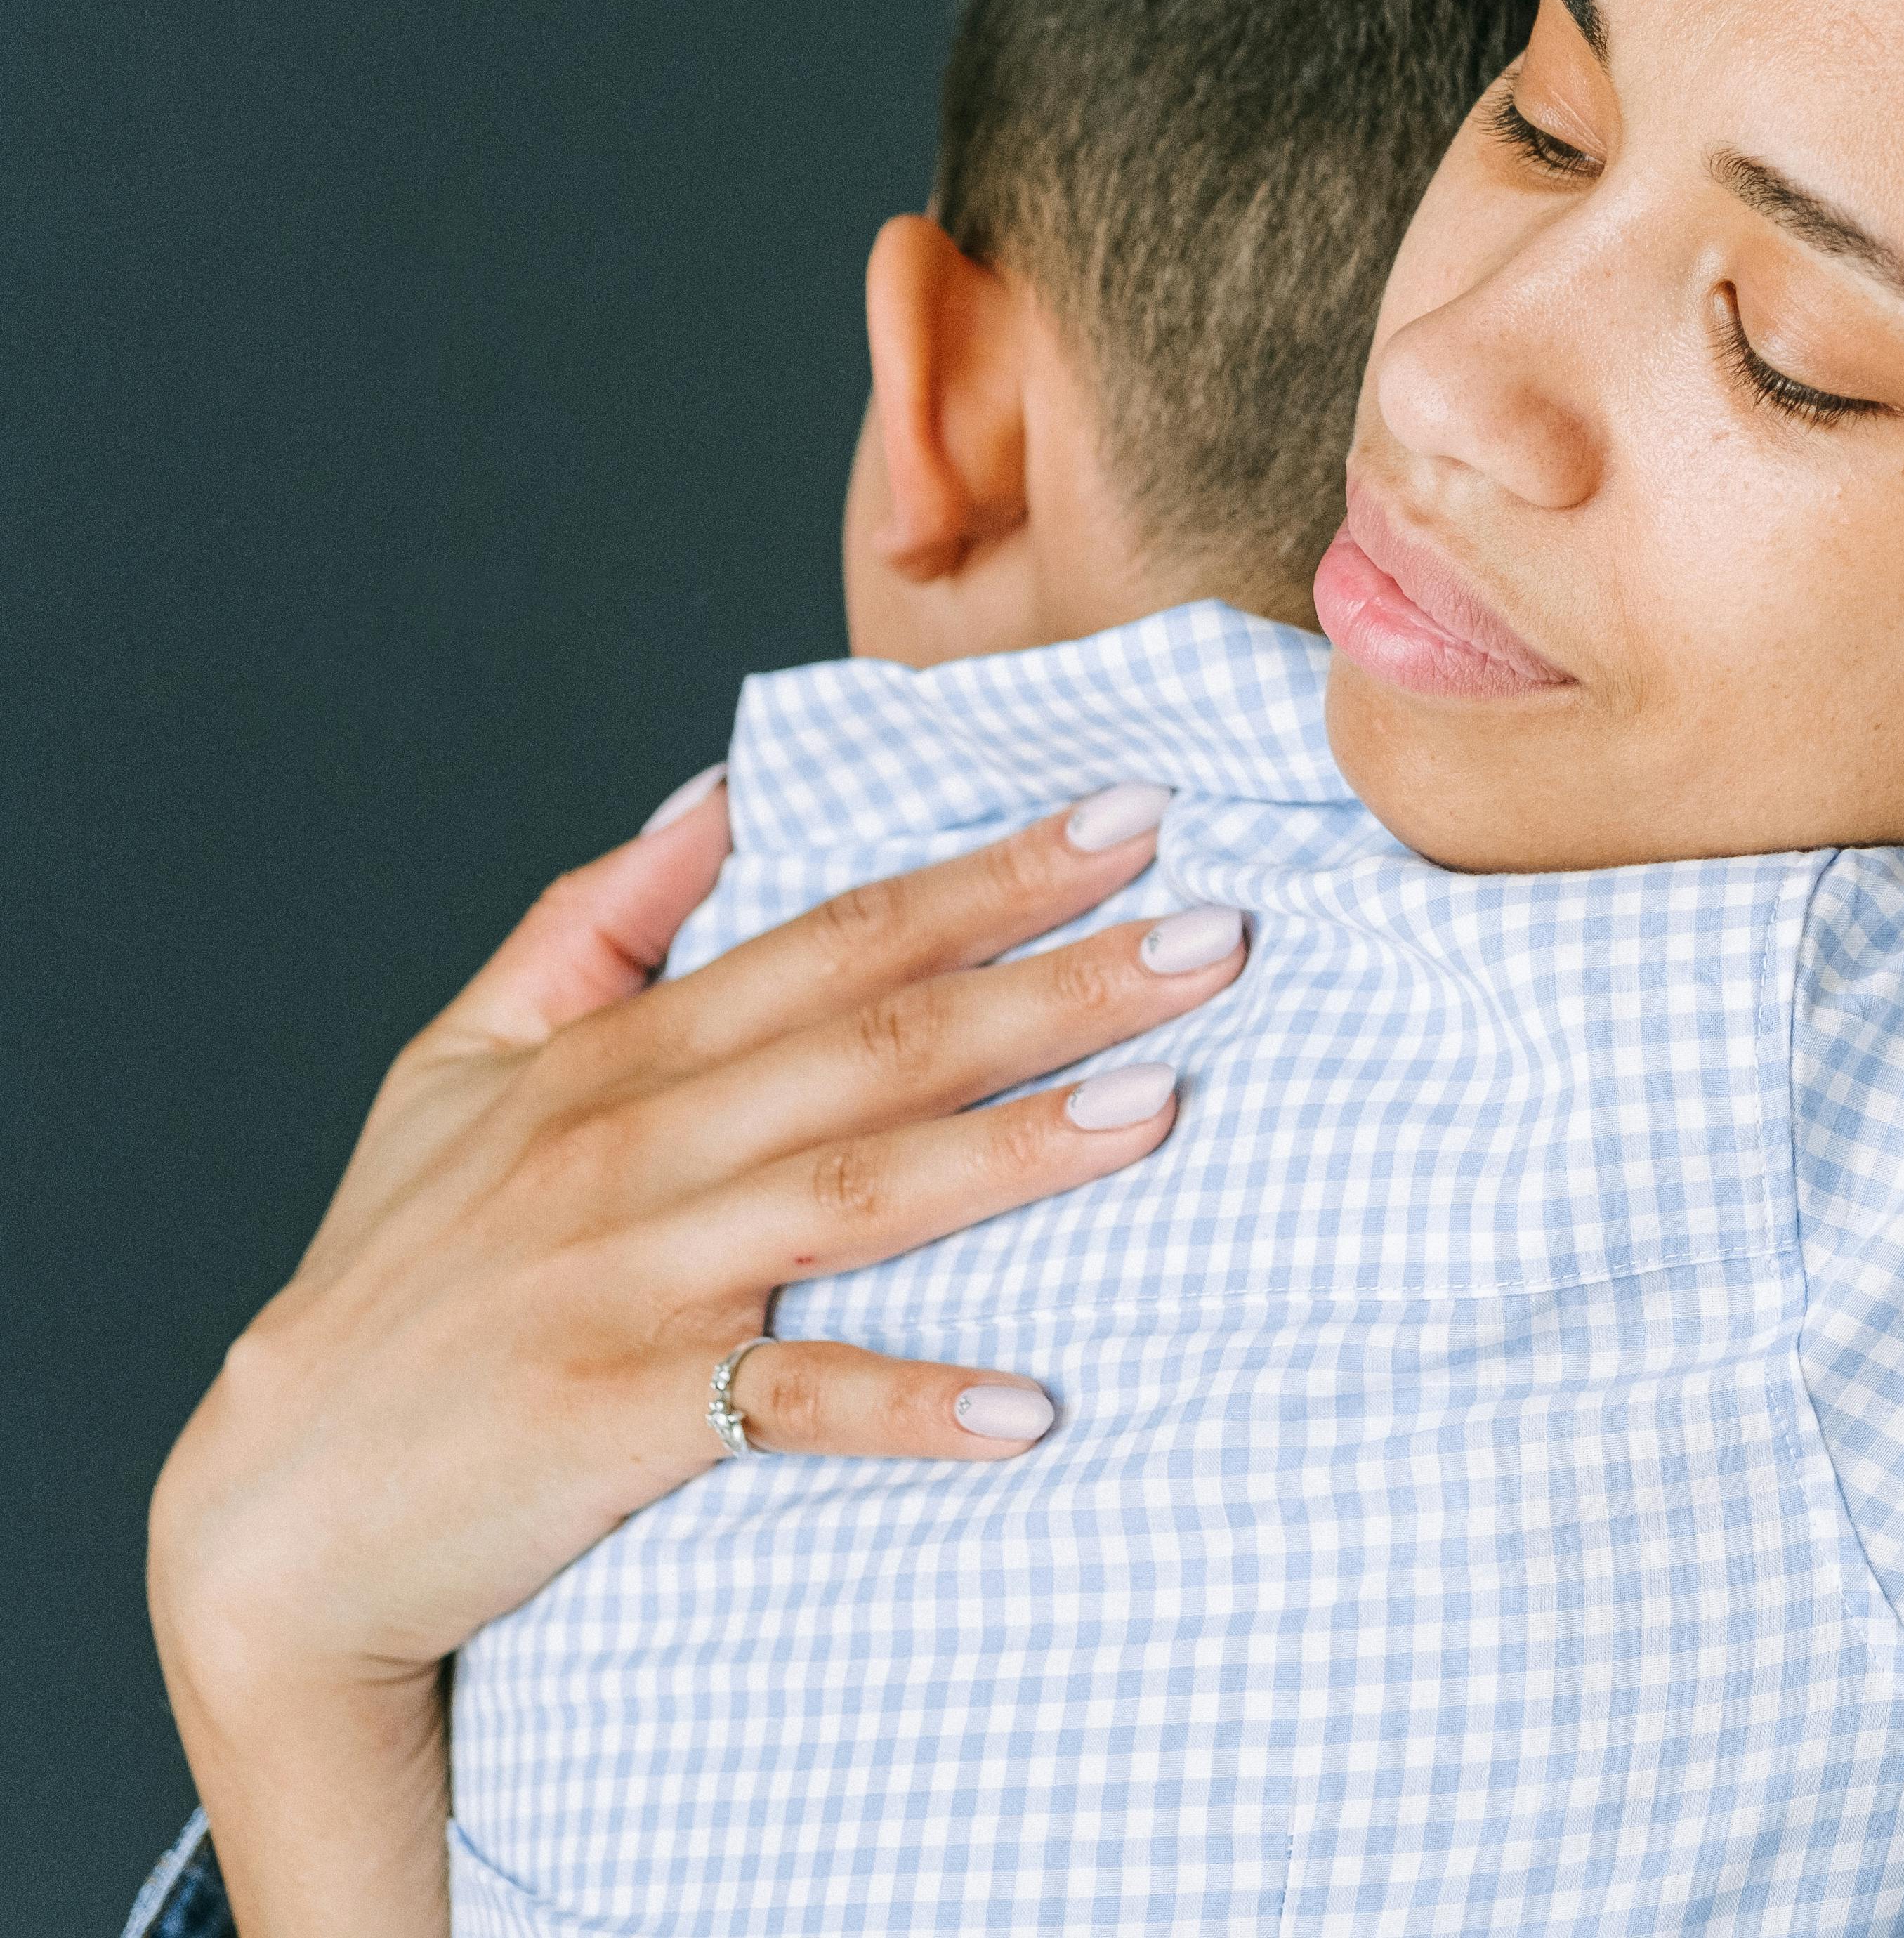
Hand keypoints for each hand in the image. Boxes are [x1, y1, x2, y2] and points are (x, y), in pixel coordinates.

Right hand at [147, 776, 1245, 1933]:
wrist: (274, 1520)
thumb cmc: (394, 1286)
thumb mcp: (454, 1071)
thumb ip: (587, 925)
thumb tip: (716, 794)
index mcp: (612, 1060)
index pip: (838, 938)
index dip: (989, 872)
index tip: (1133, 816)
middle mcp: (629, 1154)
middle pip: (878, 1043)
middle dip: (1056, 979)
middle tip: (1219, 935)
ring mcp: (627, 1285)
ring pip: (852, 1194)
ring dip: (1013, 1149)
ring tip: (1160, 1105)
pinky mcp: (621, 1417)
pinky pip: (791, 1405)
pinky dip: (911, 1401)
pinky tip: (1032, 1407)